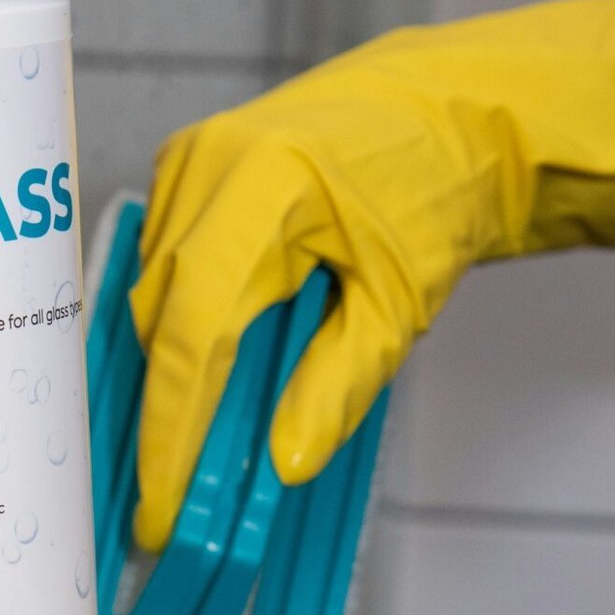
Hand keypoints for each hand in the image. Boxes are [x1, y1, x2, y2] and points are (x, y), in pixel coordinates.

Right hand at [129, 0, 614, 546]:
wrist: (461, 106)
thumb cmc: (441, 185)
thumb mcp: (397, 303)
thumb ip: (336, 387)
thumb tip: (282, 463)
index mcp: (261, 191)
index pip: (193, 337)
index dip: (170, 436)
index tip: (159, 508)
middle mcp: (208, 166)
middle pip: (161, 318)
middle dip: (169, 408)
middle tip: (184, 491)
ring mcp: (192, 158)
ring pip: (153, 292)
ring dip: (176, 363)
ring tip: (204, 436)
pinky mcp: (193, 164)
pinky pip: (165, 260)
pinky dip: (183, 317)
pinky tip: (213, 364)